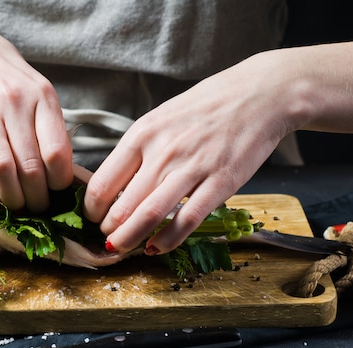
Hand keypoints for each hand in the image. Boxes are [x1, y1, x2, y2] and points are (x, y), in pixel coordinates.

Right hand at [0, 2, 72, 211]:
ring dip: (12, 198)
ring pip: (3, 170)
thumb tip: (63, 174)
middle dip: (37, 198)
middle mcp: (16, 104)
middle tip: (38, 209)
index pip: (56, 151)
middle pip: (30, 166)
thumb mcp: (38, 91)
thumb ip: (50, 127)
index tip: (57, 192)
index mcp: (43, 97)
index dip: (59, 181)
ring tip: (18, 208)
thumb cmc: (8, 78)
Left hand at [84, 50, 299, 254]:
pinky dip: (168, 240)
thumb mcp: (161, 118)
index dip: (92, 209)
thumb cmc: (207, 106)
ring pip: (149, 215)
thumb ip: (138, 150)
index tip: (93, 218)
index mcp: (142, 134)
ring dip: (130, 239)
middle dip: (108, 230)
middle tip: (106, 239)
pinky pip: (187, 220)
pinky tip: (157, 247)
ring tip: (121, 249)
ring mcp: (192, 168)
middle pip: (121, 205)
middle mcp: (162, 151)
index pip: (103, 182)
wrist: (260, 94)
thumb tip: (115, 185)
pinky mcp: (221, 182)